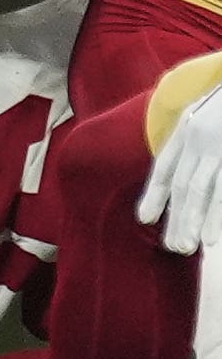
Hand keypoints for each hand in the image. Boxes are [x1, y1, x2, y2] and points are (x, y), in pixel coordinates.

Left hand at [141, 80, 221, 256]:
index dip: (155, 194)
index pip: (167, 166)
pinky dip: (218, 213)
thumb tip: (185, 165)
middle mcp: (199, 137)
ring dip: (195, 221)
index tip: (145, 218)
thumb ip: (193, 135)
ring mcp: (219, 145)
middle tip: (174, 246)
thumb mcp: (205, 112)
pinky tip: (215, 235)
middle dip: (178, 217)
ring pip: (202, 190)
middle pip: (183, 184)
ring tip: (192, 246)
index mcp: (187, 127)